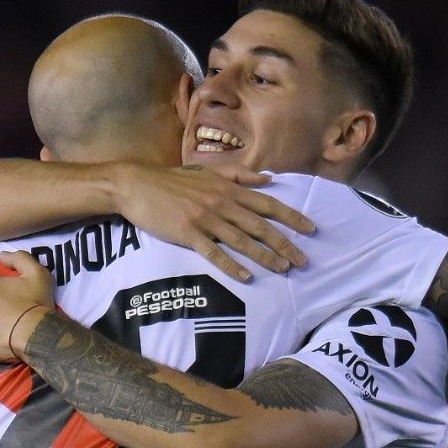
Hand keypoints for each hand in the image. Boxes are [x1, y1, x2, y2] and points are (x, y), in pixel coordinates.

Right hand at [112, 163, 314, 281]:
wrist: (137, 185)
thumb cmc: (172, 180)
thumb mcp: (208, 171)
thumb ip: (239, 175)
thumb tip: (269, 179)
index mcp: (228, 189)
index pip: (267, 204)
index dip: (291, 217)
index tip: (310, 229)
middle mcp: (222, 203)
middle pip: (260, 226)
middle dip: (285, 243)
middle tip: (303, 260)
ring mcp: (205, 219)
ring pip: (242, 241)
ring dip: (264, 256)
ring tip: (283, 269)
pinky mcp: (187, 234)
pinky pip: (214, 253)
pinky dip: (231, 265)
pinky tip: (246, 277)